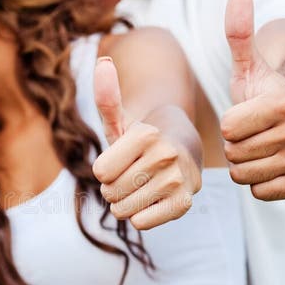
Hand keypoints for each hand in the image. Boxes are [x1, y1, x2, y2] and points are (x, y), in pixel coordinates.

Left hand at [92, 57, 199, 228]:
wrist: (183, 151)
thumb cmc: (143, 140)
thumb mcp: (122, 120)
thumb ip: (107, 96)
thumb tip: (102, 61)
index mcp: (146, 134)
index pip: (100, 172)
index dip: (105, 171)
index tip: (120, 161)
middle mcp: (164, 155)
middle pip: (110, 192)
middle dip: (114, 189)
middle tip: (132, 175)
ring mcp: (177, 180)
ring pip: (124, 210)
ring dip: (126, 204)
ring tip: (142, 187)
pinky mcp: (184, 203)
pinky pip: (142, 223)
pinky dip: (141, 217)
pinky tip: (153, 201)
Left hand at [221, 0, 284, 199]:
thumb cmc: (269, 96)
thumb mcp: (251, 67)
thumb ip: (239, 35)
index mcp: (284, 101)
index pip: (228, 127)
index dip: (231, 122)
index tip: (246, 115)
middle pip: (235, 152)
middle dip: (238, 144)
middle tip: (254, 133)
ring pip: (245, 174)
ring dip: (246, 164)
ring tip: (261, 147)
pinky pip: (260, 192)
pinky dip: (260, 183)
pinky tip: (271, 165)